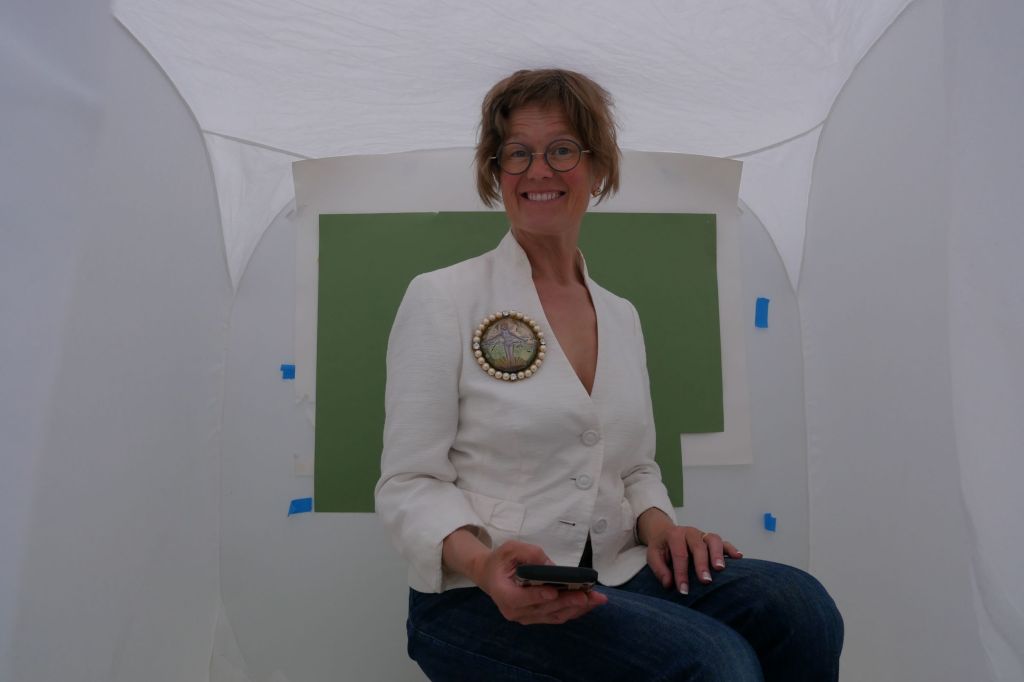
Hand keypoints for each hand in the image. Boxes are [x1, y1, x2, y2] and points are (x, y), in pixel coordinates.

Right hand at [471, 540, 607, 624]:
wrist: (491, 576)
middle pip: (543, 609)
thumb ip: (528, 553)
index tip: (553, 592)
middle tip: (587, 595)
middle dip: (567, 602)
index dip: (537, 597)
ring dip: (576, 608)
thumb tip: (550, 565)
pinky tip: (589, 603)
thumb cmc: (501, 560)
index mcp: (503, 593)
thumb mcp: (510, 549)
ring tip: (596, 599)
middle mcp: (514, 611)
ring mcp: (526, 617)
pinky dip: (573, 610)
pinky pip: (556, 617)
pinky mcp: (536, 618)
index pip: (519, 599)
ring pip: (554, 616)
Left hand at [639, 511, 741, 594]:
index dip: (681, 573)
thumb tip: (669, 584)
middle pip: (698, 547)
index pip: (679, 555)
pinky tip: (738, 557)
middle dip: (702, 565)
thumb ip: (659, 569)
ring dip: (718, 554)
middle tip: (705, 581)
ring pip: (713, 540)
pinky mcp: (712, 539)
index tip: (684, 591)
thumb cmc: (662, 548)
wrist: (666, 533)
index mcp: (674, 535)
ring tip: (720, 569)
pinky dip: (731, 548)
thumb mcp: (653, 556)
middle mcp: (690, 532)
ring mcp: (703, 534)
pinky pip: (724, 542)